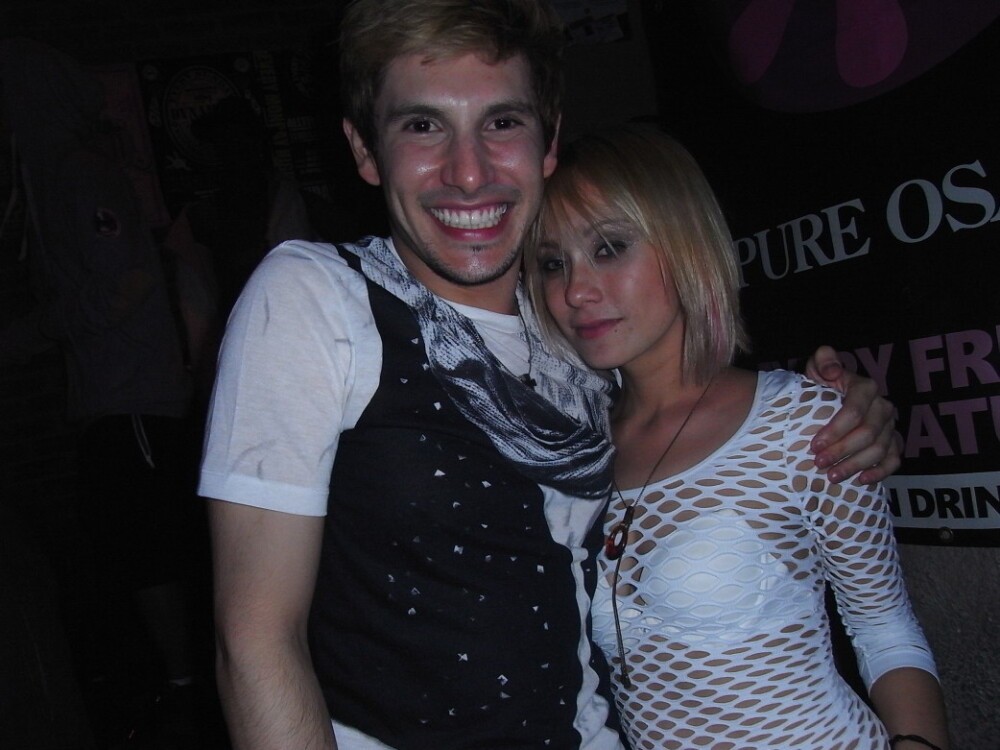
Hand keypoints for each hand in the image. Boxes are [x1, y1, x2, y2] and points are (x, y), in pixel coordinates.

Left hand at [805, 346, 901, 483]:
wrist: (830, 397)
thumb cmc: (822, 383)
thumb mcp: (817, 366)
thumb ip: (824, 361)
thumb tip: (833, 371)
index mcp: (865, 388)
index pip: (855, 411)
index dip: (835, 430)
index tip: (814, 445)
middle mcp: (883, 407)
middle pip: (868, 433)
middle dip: (842, 451)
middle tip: (818, 463)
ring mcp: (890, 426)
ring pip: (880, 449)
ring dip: (855, 465)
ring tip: (831, 476)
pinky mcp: (893, 442)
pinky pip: (894, 459)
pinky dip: (880, 472)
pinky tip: (861, 480)